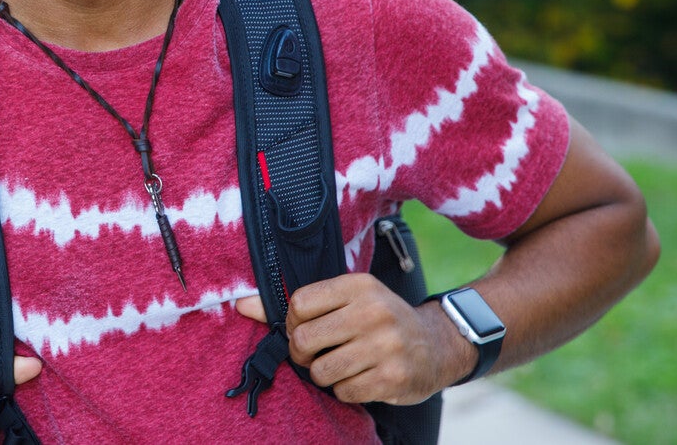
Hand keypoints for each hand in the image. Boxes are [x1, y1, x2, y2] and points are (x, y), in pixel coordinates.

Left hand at [234, 274, 469, 405]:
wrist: (436, 346)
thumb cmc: (378, 320)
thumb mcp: (345, 301)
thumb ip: (296, 305)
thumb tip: (240, 306)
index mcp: (358, 285)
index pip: (299, 303)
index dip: (293, 323)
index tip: (305, 329)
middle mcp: (374, 311)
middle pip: (304, 339)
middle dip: (303, 354)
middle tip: (317, 354)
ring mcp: (386, 345)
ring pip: (322, 371)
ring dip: (324, 375)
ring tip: (340, 366)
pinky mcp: (394, 377)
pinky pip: (344, 392)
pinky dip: (345, 390)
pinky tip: (361, 377)